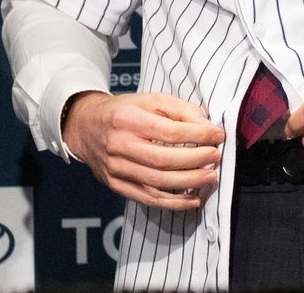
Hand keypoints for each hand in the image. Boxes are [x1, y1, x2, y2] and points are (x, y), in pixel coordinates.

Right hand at [62, 91, 224, 210]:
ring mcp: (116, 168)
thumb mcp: (149, 101)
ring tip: (210, 177)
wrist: (86, 126)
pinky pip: (148, 198)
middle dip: (196, 161)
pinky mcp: (116, 185)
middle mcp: (119, 145)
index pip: (169, 131)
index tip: (217, 135)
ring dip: (189, 182)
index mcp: (127, 119)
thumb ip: (179, 110)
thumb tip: (206, 128)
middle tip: (216, 157)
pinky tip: (192, 199)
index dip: (198, 135)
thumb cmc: (123, 112)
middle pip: (163, 160)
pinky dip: (173, 203)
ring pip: (157, 182)